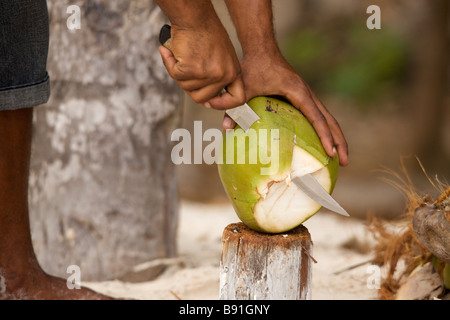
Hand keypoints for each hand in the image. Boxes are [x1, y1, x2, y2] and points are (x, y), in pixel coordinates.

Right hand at [159, 24, 245, 109]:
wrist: (194, 16)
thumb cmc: (206, 32)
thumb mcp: (221, 57)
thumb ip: (217, 78)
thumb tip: (207, 101)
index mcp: (234, 72)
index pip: (237, 99)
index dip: (223, 104)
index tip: (210, 103)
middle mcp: (223, 75)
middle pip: (203, 98)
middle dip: (190, 87)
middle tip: (185, 71)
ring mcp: (208, 73)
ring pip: (187, 88)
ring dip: (179, 74)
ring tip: (181, 56)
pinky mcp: (192, 69)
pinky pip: (176, 76)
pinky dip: (170, 64)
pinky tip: (171, 52)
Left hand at [222, 51, 348, 165]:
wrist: (261, 49)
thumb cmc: (253, 67)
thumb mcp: (243, 88)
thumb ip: (234, 107)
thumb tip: (226, 128)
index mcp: (298, 92)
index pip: (316, 117)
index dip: (324, 135)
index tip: (330, 152)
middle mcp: (307, 94)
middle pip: (330, 120)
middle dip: (340, 141)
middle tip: (345, 162)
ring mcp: (308, 96)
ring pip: (328, 119)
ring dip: (337, 137)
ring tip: (342, 158)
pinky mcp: (303, 98)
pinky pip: (319, 116)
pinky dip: (326, 130)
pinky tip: (325, 145)